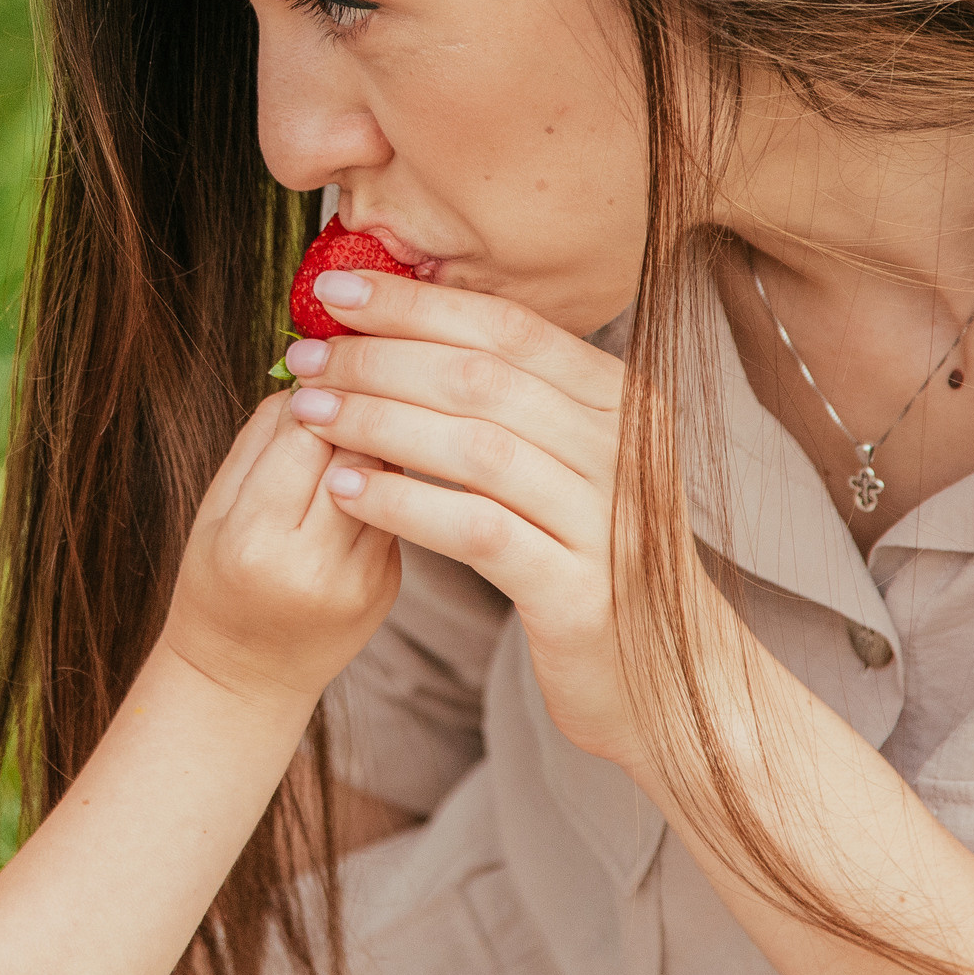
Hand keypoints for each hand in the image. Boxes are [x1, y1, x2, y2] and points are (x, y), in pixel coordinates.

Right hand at [157, 393, 400, 714]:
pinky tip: (371, 464)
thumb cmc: (217, 580)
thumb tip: (316, 373)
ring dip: (380, 434)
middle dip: (359, 404)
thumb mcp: (213, 509)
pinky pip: (397, 506)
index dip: (318, 392)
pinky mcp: (389, 586)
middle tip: (355, 370)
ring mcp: (360, 582)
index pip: (306, 438)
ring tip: (367, 408)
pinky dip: (387, 476)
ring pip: (388, 474)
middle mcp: (313, 567)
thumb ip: (259, 440)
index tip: (319, 365)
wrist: (244, 678)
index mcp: (254, 543)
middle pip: (358, 451)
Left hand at [281, 270, 644, 766]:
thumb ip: (512, 402)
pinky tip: (345, 491)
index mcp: (622, 400)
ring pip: (476, 447)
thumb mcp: (571, 465)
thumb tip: (403, 329)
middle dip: (380, 358)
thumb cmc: (593, 561)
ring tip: (309, 413)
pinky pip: (477, 530)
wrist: (668, 683)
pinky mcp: (580, 590)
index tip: (333, 291)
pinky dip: (404, 503)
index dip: (415, 303)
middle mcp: (625, 448)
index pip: (507, 326)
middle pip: (483, 377)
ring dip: (378, 422)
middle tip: (305, 356)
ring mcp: (609, 519)